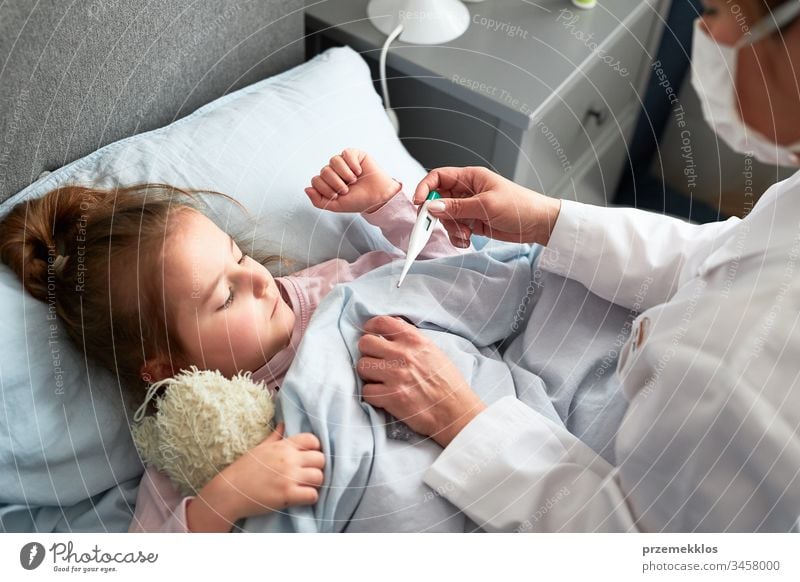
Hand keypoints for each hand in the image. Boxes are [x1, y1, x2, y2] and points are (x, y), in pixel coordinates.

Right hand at [186, 423, 324, 531]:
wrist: (229, 491)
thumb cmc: (244, 470)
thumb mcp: (260, 448)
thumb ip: (275, 437)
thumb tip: (283, 423)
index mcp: (283, 446)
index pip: (313, 440)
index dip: (315, 449)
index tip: (308, 459)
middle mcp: (288, 459)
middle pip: (321, 459)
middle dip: (317, 468)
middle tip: (308, 475)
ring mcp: (288, 477)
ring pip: (319, 477)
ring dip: (315, 484)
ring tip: (305, 487)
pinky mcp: (287, 495)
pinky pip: (312, 495)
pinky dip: (310, 498)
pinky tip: (301, 498)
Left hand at [305, 148, 401, 213]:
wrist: (377, 197)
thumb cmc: (358, 201)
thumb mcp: (335, 206)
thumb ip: (318, 200)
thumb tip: (306, 189)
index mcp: (327, 182)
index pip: (316, 180)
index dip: (325, 189)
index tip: (337, 195)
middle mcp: (334, 171)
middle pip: (324, 171)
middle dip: (336, 183)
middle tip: (347, 189)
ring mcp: (343, 162)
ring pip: (333, 160)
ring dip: (344, 173)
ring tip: (354, 180)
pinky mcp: (354, 155)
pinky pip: (346, 154)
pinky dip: (352, 164)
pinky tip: (359, 171)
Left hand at [356, 316, 485, 447]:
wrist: (455, 412)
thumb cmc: (447, 382)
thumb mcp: (433, 351)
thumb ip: (411, 338)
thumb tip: (392, 326)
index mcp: (414, 340)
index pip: (381, 322)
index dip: (370, 327)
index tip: (370, 334)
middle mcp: (403, 354)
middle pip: (365, 343)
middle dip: (367, 353)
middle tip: (376, 362)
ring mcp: (396, 376)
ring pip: (362, 366)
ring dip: (368, 375)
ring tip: (381, 380)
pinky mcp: (391, 397)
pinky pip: (366, 391)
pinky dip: (372, 395)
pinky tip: (384, 396)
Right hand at [413, 166, 561, 246]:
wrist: (538, 224)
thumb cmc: (519, 206)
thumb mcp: (486, 205)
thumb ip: (457, 207)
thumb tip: (432, 207)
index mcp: (470, 177)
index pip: (438, 177)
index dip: (425, 188)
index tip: (419, 203)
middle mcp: (467, 191)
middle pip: (438, 200)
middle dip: (438, 215)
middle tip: (440, 225)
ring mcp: (469, 207)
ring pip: (446, 217)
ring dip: (451, 228)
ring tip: (466, 235)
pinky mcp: (474, 222)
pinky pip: (456, 229)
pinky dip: (458, 237)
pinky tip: (468, 240)